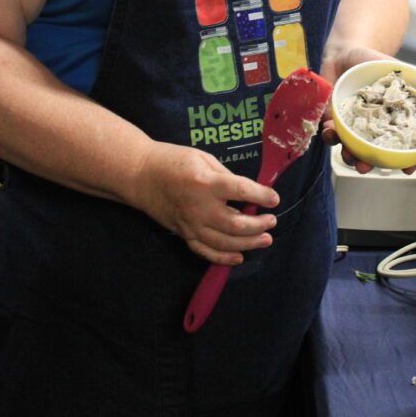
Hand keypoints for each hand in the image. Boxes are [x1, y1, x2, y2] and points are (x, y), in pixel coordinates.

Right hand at [133, 142, 279, 264]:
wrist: (140, 175)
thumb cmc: (173, 160)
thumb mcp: (203, 158)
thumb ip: (226, 175)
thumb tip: (247, 191)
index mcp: (206, 182)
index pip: (241, 191)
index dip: (262, 196)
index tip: (274, 198)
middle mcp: (199, 207)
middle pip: (236, 225)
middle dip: (259, 226)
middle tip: (272, 221)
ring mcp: (190, 224)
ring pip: (224, 243)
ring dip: (248, 244)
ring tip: (265, 240)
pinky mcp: (183, 234)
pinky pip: (205, 252)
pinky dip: (224, 258)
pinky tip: (239, 256)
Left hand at [319, 45, 415, 176]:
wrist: (345, 51)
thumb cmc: (372, 62)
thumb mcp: (396, 69)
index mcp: (389, 119)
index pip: (399, 144)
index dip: (406, 160)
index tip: (408, 169)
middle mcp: (371, 126)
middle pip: (372, 153)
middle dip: (369, 164)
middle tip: (366, 168)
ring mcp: (351, 124)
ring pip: (350, 148)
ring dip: (348, 155)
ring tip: (349, 155)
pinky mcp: (332, 119)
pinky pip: (330, 132)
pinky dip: (330, 135)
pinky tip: (331, 132)